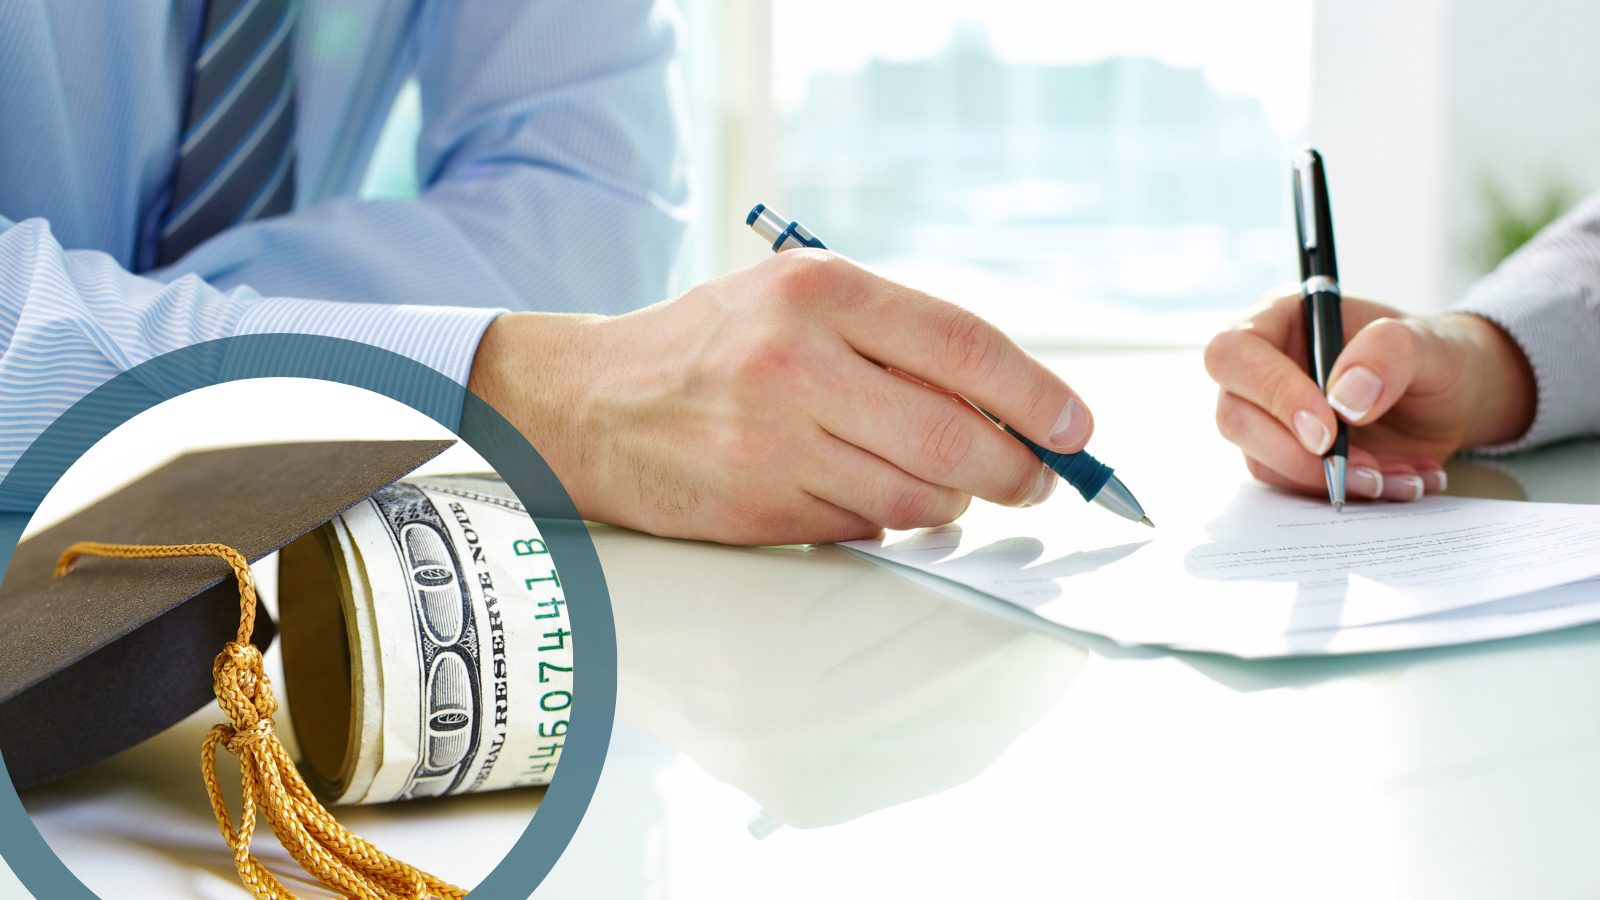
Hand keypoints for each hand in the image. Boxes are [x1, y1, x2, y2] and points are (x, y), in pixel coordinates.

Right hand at [469, 251, 1093, 543]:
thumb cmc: (714, 345)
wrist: (590, 403)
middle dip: (1018, 470)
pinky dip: (886, 519)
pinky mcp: (757, 509)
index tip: (1076, 428)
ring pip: (917, 496)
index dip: (1037, 394)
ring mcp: (773, 442)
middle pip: (955, 436)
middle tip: (1037, 479)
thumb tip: (1016, 404)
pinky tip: (862, 492)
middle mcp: (795, 362)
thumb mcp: (800, 298)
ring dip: (953, 502)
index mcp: (819, 292)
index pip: (963, 345)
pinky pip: (864, 529)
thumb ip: (899, 337)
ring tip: (948, 486)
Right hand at [1204, 292, 1534, 501]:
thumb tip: (1343, 399)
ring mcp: (1270, 419)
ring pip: (1262, 461)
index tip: (1327, 430)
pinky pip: (1295, 487)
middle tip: (1362, 468)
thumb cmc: (1435, 357)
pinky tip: (1397, 480)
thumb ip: (1389, 354)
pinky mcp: (1288, 459)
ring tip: (1398, 476)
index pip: (1236, 355)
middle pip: (1235, 417)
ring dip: (1329, 480)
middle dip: (1297, 454)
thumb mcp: (1429, 344)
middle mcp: (1263, 371)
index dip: (1272, 393)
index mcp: (1279, 322)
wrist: (1454, 401)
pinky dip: (1347, 493)